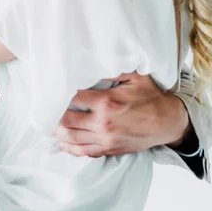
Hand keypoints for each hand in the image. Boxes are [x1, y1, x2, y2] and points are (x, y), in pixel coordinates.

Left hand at [55, 72, 189, 156]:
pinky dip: (70, 148)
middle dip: (53, 115)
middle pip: (67, 120)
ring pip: (72, 138)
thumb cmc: (152, 97)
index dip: (60, 93)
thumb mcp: (137, 76)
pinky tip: (62, 142)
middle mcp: (103, 123)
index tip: (52, 89)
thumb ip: (116, 68)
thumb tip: (98, 59)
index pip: (74, 98)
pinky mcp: (109, 149)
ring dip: (57, 132)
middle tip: (44, 108)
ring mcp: (105, 138)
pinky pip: (84, 151)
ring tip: (47, 125)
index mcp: (107, 102)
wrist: (167, 123)